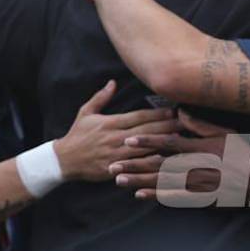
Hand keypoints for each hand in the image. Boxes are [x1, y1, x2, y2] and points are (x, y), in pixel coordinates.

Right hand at [53, 81, 178, 181]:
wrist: (63, 160)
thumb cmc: (76, 136)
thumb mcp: (85, 113)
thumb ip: (101, 98)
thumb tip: (113, 82)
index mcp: (111, 123)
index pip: (139, 117)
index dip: (158, 113)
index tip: (174, 110)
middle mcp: (115, 138)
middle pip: (147, 131)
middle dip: (167, 126)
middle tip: (186, 122)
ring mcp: (116, 154)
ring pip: (145, 148)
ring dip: (163, 143)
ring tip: (181, 139)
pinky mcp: (114, 168)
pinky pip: (136, 165)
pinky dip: (150, 162)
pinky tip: (165, 160)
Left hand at [111, 111, 249, 202]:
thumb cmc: (241, 154)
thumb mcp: (224, 133)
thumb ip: (199, 124)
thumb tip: (179, 111)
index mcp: (200, 147)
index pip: (168, 143)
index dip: (147, 141)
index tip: (127, 141)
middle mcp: (196, 165)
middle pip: (159, 164)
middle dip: (134, 163)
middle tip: (112, 164)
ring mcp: (196, 183)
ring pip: (161, 181)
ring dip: (138, 180)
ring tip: (118, 179)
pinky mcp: (199, 196)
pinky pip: (173, 197)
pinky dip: (155, 196)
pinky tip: (139, 194)